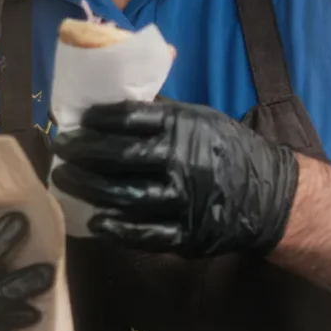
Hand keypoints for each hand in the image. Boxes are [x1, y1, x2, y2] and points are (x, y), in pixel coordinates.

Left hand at [52, 100, 299, 257]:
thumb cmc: (226, 149)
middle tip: (59, 149)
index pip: (129, 118)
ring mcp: (183, 200)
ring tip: (64, 180)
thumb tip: (117, 96)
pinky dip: (117, 229)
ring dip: (88, 188)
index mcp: (183, 126)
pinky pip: (144, 234)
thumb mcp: (200, 118)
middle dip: (82, 152)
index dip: (97, 119)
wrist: (270, 194)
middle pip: (118, 157)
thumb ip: (161, 111)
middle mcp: (181, 160)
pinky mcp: (187, 234)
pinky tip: (95, 221)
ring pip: (124, 195)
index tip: (75, 120)